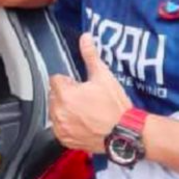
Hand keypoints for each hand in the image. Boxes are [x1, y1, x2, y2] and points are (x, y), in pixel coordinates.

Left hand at [49, 33, 131, 153]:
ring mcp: (61, 128)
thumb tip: (85, 38)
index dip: (68, 80)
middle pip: (53, 95)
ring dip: (64, 109)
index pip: (55, 79)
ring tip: (84, 110)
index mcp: (65, 95)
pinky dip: (66, 124)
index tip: (78, 85)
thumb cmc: (116, 108)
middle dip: (65, 94)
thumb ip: (90, 56)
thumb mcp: (104, 76)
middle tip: (84, 98)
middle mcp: (59, 112)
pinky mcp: (65, 140)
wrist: (125, 134)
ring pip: (55, 111)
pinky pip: (58, 128)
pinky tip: (81, 122)